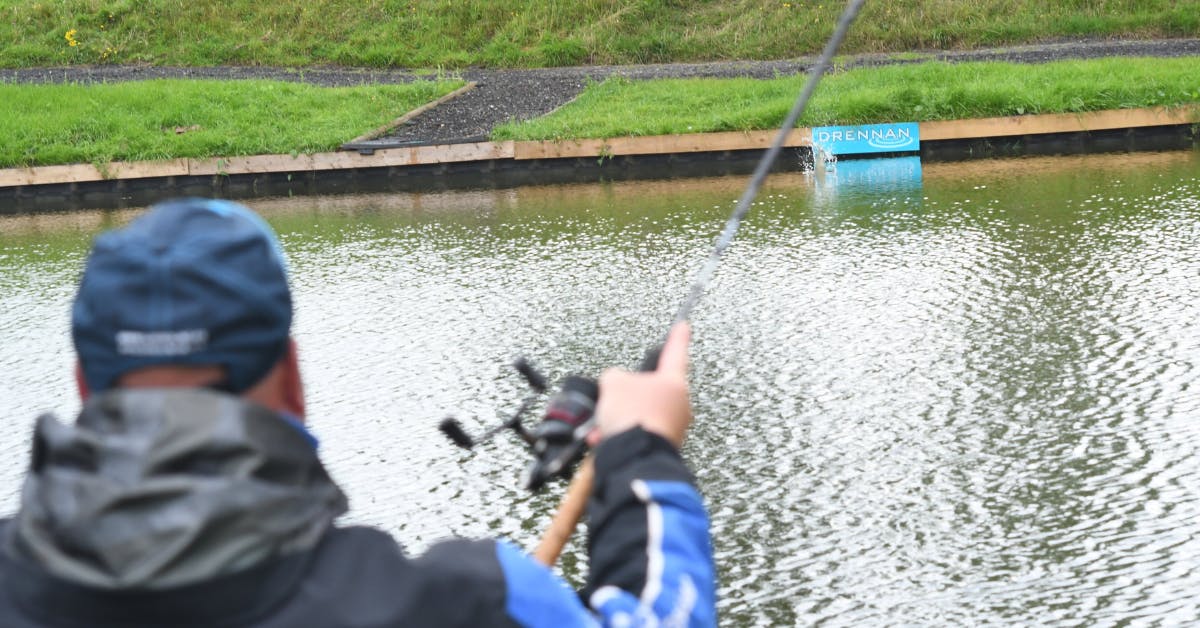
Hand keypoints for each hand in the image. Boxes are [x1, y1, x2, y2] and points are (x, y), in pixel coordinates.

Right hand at [591, 322, 691, 447]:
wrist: (634, 456)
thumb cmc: (632, 416)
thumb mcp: (613, 383)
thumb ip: (615, 376)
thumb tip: (615, 385)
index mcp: (673, 380)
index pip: (676, 350)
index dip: (678, 336)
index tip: (684, 326)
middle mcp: (680, 403)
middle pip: (653, 388)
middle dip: (630, 393)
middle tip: (614, 396)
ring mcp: (674, 426)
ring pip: (644, 413)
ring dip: (623, 416)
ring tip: (604, 424)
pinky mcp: (664, 445)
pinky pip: (641, 432)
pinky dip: (623, 433)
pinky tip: (605, 438)